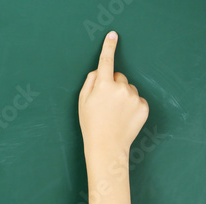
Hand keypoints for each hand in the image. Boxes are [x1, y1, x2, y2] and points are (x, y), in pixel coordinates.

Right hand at [78, 31, 148, 160]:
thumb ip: (90, 82)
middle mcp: (120, 88)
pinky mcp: (143, 106)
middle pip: (119, 77)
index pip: (106, 61)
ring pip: (128, 88)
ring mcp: (134, 97)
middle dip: (113, 85)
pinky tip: (124, 117)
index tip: (113, 35)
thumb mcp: (82, 103)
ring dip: (123, 96)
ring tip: (115, 113)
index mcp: (103, 86)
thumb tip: (99, 70)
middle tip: (105, 104)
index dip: (109, 47)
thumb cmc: (91, 125)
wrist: (107, 146)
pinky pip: (137, 99)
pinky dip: (131, 105)